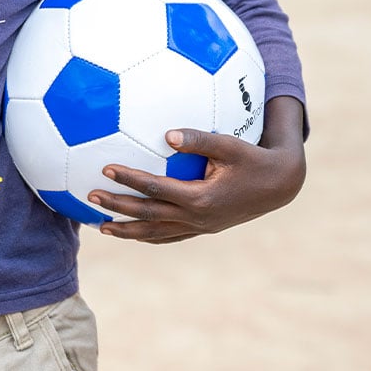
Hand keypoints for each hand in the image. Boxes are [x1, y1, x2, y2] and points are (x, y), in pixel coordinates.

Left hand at [88, 96, 305, 243]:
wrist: (279, 184)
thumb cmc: (253, 157)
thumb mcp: (229, 144)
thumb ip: (198, 138)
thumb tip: (167, 134)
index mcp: (200, 197)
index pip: (155, 189)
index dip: (129, 179)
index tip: (105, 168)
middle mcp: (197, 217)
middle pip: (148, 215)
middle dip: (117, 208)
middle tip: (90, 197)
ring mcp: (201, 226)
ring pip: (156, 233)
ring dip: (128, 230)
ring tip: (101, 228)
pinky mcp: (205, 228)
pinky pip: (171, 236)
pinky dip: (149, 236)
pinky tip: (133, 233)